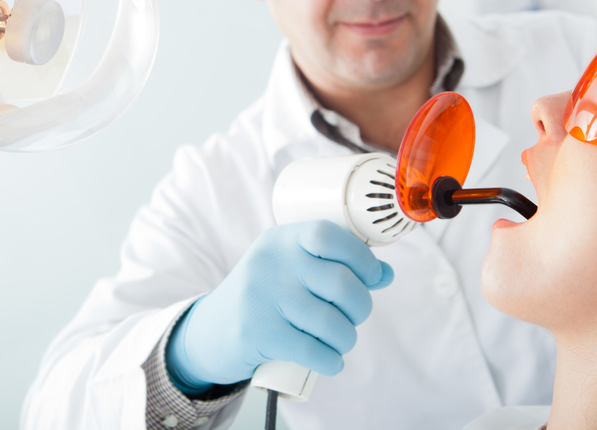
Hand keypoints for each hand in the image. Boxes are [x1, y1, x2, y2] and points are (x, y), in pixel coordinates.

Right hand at [166, 220, 393, 391]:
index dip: (361, 257)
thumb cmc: (265, 296)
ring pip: (330, 321)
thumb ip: (336, 266)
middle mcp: (271, 262)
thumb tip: (386, 274)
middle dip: (361, 306)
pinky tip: (332, 361)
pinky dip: (331, 361)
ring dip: (346, 338)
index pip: (329, 235)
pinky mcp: (257, 332)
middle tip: (355, 316)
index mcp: (282, 239)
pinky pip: (312, 350)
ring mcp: (261, 297)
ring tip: (341, 341)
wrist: (211, 330)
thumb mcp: (291, 269)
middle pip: (340, 283)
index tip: (372, 276)